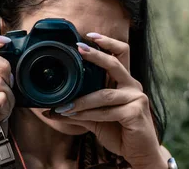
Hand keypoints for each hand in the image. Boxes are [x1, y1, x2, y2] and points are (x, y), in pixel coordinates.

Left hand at [44, 33, 166, 168]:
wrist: (138, 153)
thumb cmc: (120, 132)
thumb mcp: (95, 118)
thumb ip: (77, 111)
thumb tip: (50, 110)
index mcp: (125, 82)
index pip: (121, 54)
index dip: (107, 42)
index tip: (89, 36)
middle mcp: (132, 86)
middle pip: (115, 63)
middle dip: (95, 54)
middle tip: (78, 48)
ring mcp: (136, 98)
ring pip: (104, 94)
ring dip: (81, 101)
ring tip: (64, 106)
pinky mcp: (135, 113)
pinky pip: (106, 111)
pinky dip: (88, 115)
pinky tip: (76, 117)